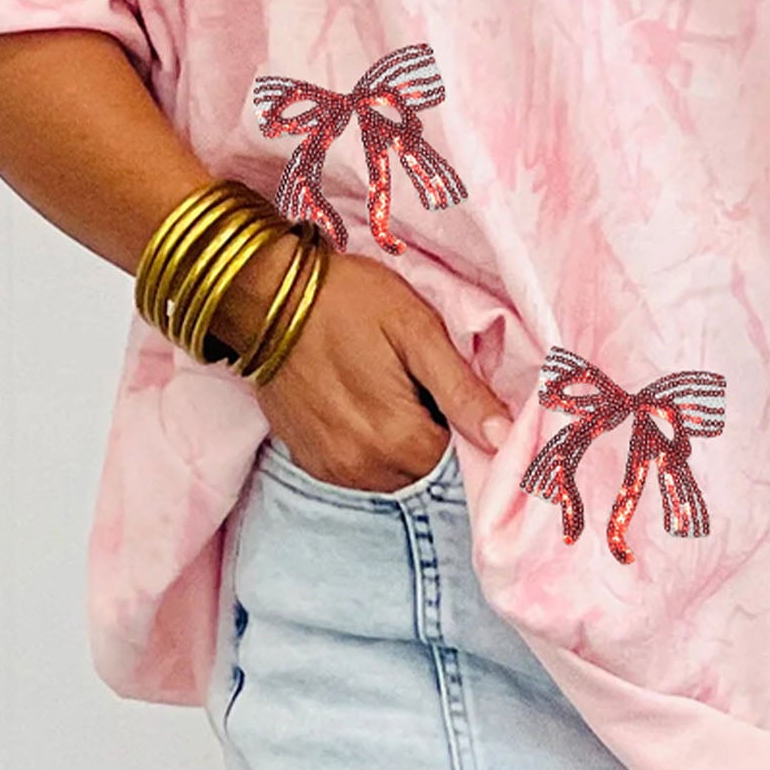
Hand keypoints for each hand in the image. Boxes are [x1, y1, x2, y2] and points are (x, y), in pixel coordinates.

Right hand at [236, 241, 513, 492]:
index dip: (463, 426)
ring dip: (402, 444)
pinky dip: (372, 447)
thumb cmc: (347, 301)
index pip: (459, 461)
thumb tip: (504, 439)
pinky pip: (361, 471)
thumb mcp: (416, 330)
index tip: (450, 391)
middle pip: (426, 471)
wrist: (264, 294)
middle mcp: (364, 467)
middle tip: (417, 383)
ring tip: (388, 390)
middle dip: (434, 436)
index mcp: (398, 439)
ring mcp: (332, 468)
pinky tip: (362, 404)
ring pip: (395, 475)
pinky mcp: (310, 460)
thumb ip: (462, 391)